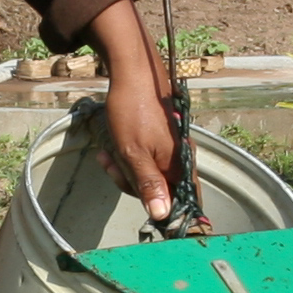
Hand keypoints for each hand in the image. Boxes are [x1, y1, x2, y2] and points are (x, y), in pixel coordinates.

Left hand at [84, 0, 175, 220]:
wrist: (133, 73)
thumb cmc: (132, 112)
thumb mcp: (133, 153)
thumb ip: (149, 185)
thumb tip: (163, 215)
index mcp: (180, 165)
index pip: (186, 202)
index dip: (170, 214)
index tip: (153, 219)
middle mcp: (181, 158)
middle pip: (160, 191)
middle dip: (131, 183)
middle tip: (111, 167)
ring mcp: (171, 148)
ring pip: (148, 175)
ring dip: (124, 169)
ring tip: (106, 154)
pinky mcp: (161, 139)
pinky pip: (144, 159)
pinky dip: (127, 157)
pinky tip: (111, 147)